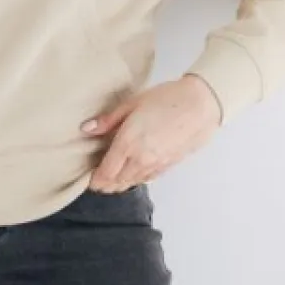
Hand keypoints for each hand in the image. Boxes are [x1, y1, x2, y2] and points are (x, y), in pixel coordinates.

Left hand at [83, 75, 221, 192]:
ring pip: (132, 182)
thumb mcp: (131, 104)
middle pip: (118, 182)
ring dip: (119, 184)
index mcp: (128, 143)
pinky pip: (146, 179)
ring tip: (110, 182)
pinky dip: (135, 180)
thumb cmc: (165, 99)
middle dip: (105, 185)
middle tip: (96, 183)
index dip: (95, 179)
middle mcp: (140, 159)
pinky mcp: (168, 165)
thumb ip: (107, 120)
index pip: (106, 172)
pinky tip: (131, 176)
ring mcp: (156, 164)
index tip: (88, 180)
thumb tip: (86, 129)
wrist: (199, 107)